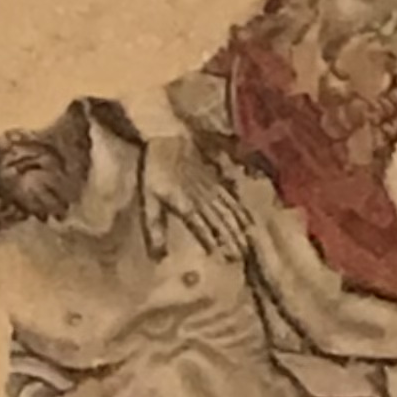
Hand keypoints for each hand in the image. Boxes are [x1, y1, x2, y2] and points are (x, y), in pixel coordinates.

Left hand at [147, 144, 248, 261]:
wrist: (169, 136)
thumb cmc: (154, 169)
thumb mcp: (147, 200)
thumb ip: (154, 228)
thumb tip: (158, 256)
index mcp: (186, 205)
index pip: (203, 229)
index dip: (214, 244)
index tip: (224, 259)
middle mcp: (204, 198)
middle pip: (221, 222)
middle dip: (232, 240)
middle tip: (242, 257)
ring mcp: (213, 187)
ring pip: (230, 211)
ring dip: (240, 228)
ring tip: (249, 244)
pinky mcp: (218, 178)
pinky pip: (233, 197)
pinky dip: (242, 210)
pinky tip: (249, 219)